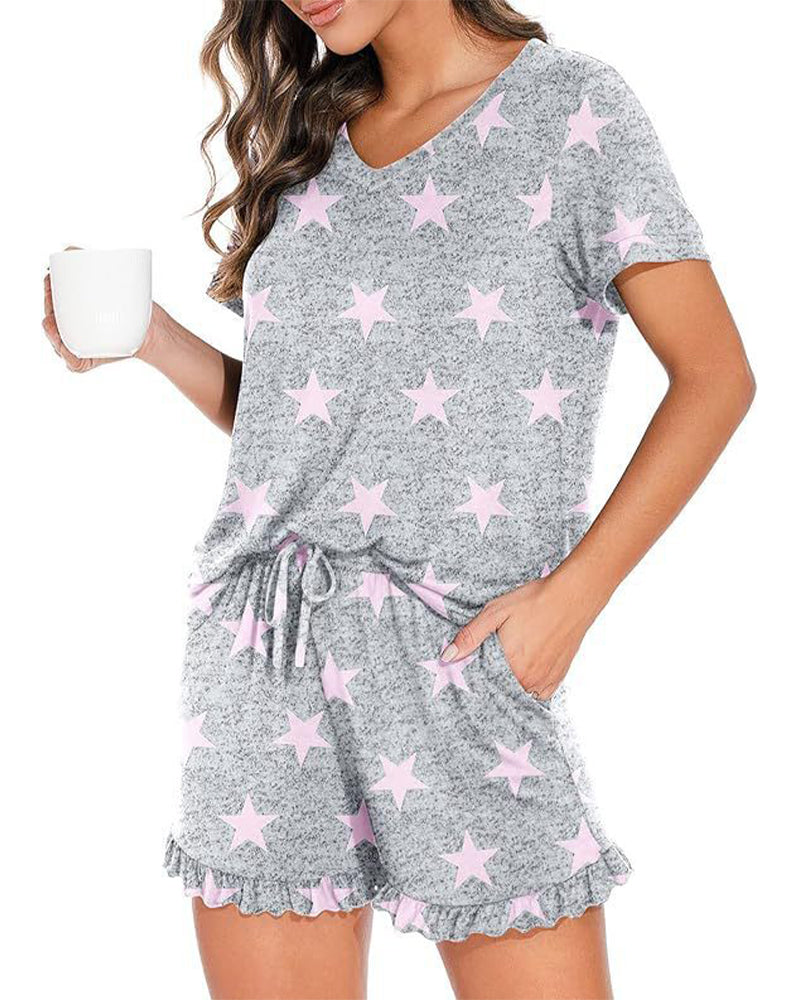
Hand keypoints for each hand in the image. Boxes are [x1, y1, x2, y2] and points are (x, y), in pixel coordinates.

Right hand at [42, 245, 163, 371]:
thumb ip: (88, 264)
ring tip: (51, 322)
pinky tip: (65, 347)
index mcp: (71, 313)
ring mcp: (76, 347)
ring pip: (58, 343)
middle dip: (47, 310)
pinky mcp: (86, 361)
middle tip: (51, 296)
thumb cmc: (129, 305)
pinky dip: (67, 355)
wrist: (150, 329)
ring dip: (51, 334)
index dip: (48, 292)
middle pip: (51, 323)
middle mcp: (70, 331)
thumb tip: (68, 250)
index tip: (49, 279)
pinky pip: (73, 363)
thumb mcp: (111, 281)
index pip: (53, 302)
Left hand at [440, 568, 608, 699]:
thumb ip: (470, 636)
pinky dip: (528, 690)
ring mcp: (544, 681)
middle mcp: (528, 680)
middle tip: (485, 672)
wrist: (572, 596)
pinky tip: (521, 677)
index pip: (483, 686)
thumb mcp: (495, 612)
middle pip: (501, 692)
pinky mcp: (557, 678)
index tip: (467, 676)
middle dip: (490, 685)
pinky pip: (538, 696)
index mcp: (510, 666)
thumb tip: (447, 656)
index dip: (473, 682)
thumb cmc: (533, 600)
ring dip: (509, 689)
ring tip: (502, 674)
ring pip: (519, 695)